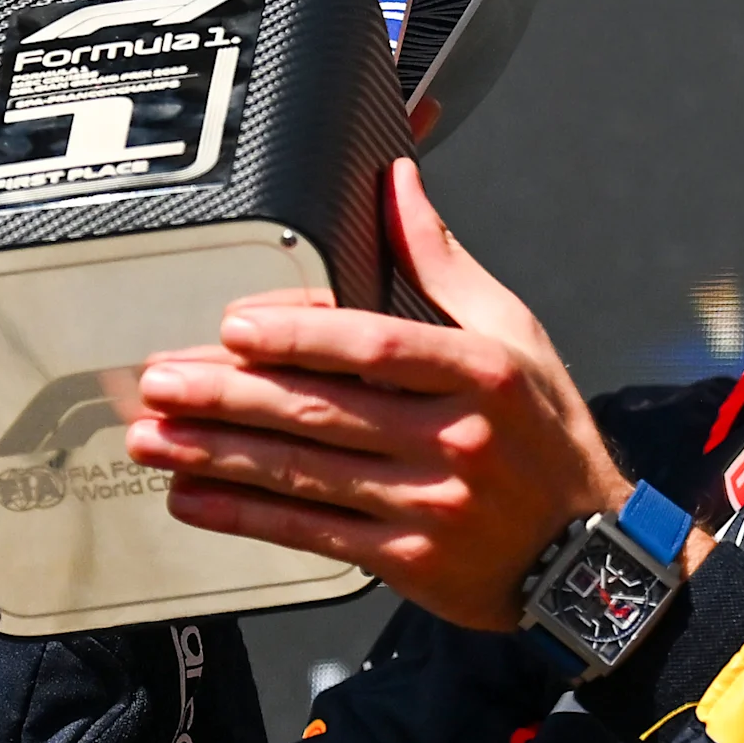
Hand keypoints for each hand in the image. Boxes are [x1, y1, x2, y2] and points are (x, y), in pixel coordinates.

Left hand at [124, 158, 702, 630]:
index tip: (233, 326)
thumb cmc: (548, 438)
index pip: (377, 345)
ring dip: (218, 454)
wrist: (589, 561)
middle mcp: (455, 438)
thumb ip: (443, 261)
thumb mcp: (515, 334)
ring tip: (154, 438)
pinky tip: (194, 499)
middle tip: (159, 382)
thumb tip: (395, 181)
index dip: (299, 337)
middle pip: (323, 411)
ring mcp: (429, 506)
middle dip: (229, 396)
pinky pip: (310, 533)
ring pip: (304, 474)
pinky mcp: (406, 561)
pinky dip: (245, 517)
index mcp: (480, 371)